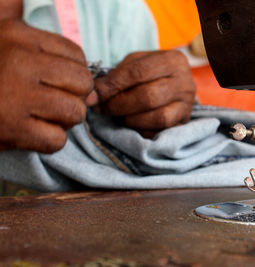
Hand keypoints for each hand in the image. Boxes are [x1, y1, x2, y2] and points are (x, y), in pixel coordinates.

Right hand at [0, 20, 92, 152]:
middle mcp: (20, 62)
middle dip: (75, 96)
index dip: (77, 73)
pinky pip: (56, 140)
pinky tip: (33, 133)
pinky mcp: (10, 128)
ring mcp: (15, 96)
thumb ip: (16, 22)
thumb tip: (33, 16)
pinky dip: (49, 141)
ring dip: (65, 120)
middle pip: (82, 83)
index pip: (76, 55)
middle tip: (57, 101)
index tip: (64, 82)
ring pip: (75, 112)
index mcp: (19, 37)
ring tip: (46, 117)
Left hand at [88, 50, 195, 136]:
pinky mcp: (184, 123)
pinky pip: (160, 131)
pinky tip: (133, 123)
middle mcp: (185, 82)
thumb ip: (117, 75)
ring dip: (130, 119)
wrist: (176, 86)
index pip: (139, 72)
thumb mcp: (137, 63)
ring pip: (157, 117)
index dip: (112, 85)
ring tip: (118, 115)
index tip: (93, 95)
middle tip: (101, 108)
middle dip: (118, 105)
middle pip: (148, 96)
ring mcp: (187, 105)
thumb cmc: (151, 73)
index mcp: (173, 61)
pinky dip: (142, 129)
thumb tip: (94, 93)